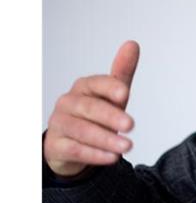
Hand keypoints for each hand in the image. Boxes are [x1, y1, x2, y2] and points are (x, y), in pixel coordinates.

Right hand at [44, 40, 139, 176]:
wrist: (70, 143)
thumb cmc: (95, 115)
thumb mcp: (112, 95)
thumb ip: (122, 73)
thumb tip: (132, 44)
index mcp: (83, 87)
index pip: (95, 84)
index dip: (109, 88)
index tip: (125, 94)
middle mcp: (68, 103)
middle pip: (89, 108)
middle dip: (110, 116)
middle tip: (131, 125)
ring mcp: (60, 124)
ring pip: (81, 130)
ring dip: (106, 139)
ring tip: (127, 146)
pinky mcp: (56, 145)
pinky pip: (75, 149)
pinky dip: (94, 154)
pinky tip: (112, 158)